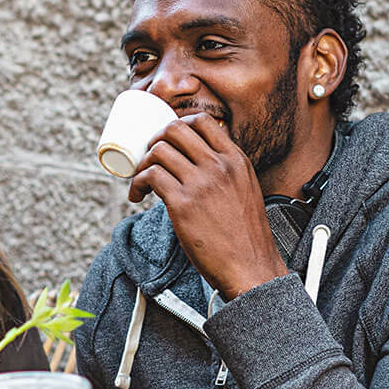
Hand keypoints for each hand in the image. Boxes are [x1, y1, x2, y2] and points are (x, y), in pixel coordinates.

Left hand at [128, 112, 286, 300]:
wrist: (250, 267)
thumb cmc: (245, 236)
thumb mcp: (246, 190)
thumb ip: (227, 173)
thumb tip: (200, 165)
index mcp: (236, 160)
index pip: (202, 121)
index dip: (177, 126)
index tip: (167, 143)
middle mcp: (219, 166)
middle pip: (174, 129)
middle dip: (155, 139)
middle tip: (150, 159)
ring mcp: (200, 184)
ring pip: (158, 151)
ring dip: (142, 164)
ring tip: (142, 182)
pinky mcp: (183, 205)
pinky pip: (150, 177)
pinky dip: (137, 183)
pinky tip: (138, 196)